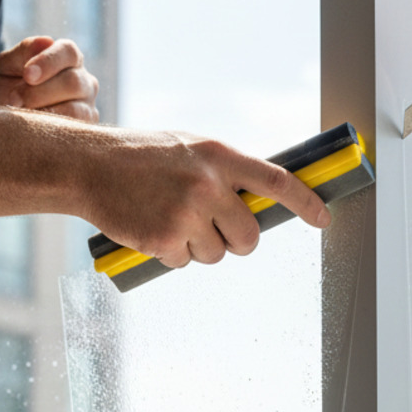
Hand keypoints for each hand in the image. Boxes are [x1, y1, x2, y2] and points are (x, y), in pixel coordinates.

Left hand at [0, 35, 99, 121]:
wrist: (7, 119)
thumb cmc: (10, 87)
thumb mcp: (8, 66)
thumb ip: (23, 52)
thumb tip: (46, 41)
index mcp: (68, 57)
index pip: (68, 52)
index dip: (49, 62)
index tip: (27, 75)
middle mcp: (84, 80)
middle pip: (72, 82)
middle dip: (39, 92)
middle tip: (13, 100)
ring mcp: (88, 106)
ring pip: (76, 110)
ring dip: (44, 113)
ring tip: (22, 115)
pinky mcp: (86, 130)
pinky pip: (73, 131)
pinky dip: (51, 129)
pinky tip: (34, 128)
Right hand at [86, 130, 331, 268]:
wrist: (88, 165)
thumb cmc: (141, 157)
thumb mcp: (189, 149)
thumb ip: (224, 171)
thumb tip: (258, 201)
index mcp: (220, 156)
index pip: (277, 181)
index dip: (305, 203)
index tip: (323, 219)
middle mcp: (209, 184)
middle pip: (249, 236)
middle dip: (237, 241)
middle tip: (213, 229)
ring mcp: (187, 213)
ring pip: (217, 254)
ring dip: (199, 247)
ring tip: (171, 220)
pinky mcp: (165, 239)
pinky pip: (184, 263)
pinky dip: (170, 254)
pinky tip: (151, 229)